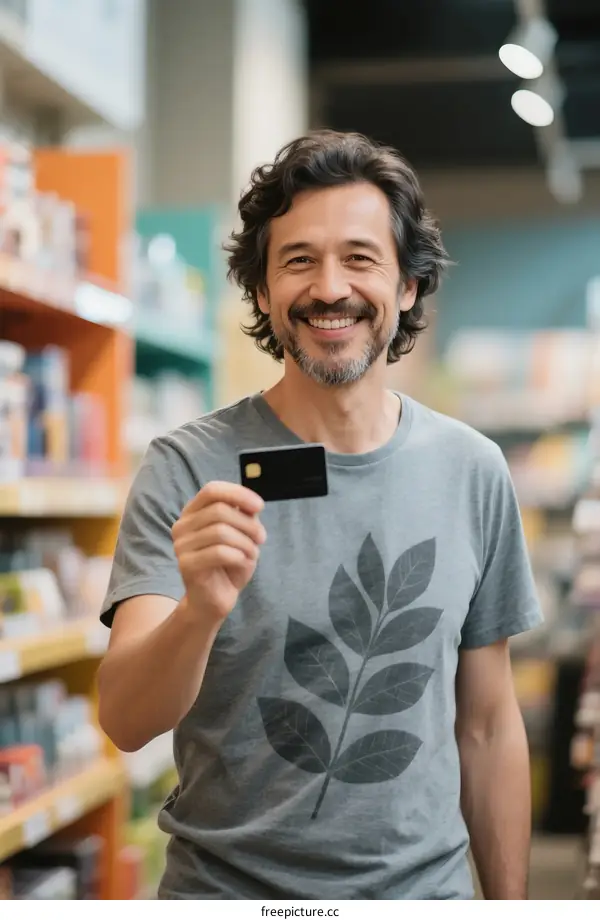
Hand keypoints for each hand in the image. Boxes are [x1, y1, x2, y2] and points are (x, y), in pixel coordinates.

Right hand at [172, 481, 265, 622]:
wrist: (215, 598)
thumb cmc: (229, 563)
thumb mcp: (241, 534)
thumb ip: (244, 516)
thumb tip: (252, 504)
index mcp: (193, 512)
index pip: (212, 490)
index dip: (238, 494)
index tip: (260, 507)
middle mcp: (182, 525)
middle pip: (219, 510)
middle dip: (247, 524)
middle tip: (261, 538)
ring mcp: (181, 545)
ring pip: (220, 531)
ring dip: (245, 542)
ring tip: (252, 553)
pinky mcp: (186, 565)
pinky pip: (218, 552)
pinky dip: (238, 556)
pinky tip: (242, 562)